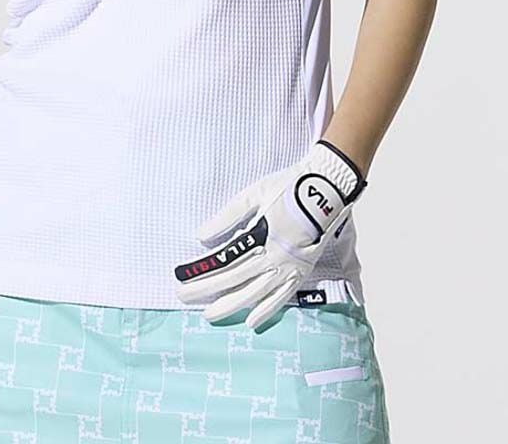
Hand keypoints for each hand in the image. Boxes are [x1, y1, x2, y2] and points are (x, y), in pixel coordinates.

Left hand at [173, 140, 366, 328]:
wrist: (327, 188)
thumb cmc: (288, 186)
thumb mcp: (253, 194)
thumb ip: (228, 216)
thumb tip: (201, 236)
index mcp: (260, 235)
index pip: (223, 258)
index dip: (201, 269)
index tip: (180, 275)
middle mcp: (274, 256)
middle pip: (234, 278)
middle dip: (206, 289)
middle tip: (183, 296)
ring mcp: (289, 267)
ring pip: (254, 293)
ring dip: (230, 305)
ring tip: (208, 314)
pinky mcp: (302, 272)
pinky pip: (282, 297)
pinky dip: (266, 310)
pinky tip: (251, 321)